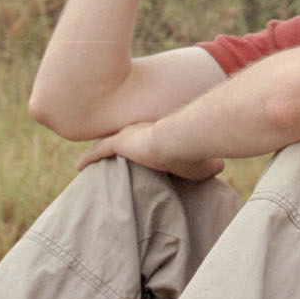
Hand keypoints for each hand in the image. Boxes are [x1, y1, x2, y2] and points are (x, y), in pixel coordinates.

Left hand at [76, 122, 223, 180]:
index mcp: (156, 134)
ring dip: (97, 152)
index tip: (133, 151)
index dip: (137, 144)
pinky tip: (78, 168)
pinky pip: (96, 152)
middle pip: (121, 138)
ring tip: (88, 163)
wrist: (180, 140)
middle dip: (113, 144)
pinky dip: (88, 159)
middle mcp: (138, 130)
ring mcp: (126, 136)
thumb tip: (221, 166)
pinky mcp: (117, 144)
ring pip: (106, 144)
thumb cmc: (194, 153)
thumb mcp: (204, 163)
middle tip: (107, 154)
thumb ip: (209, 165)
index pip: (143, 138)